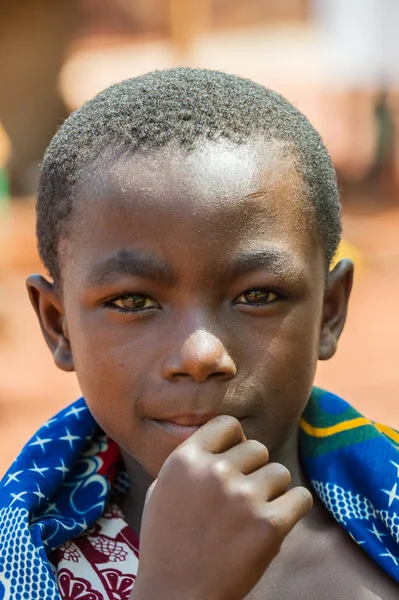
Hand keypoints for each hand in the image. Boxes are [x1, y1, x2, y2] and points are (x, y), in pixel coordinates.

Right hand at [130, 416, 311, 599]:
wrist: (175, 597)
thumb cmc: (166, 544)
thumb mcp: (162, 489)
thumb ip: (190, 462)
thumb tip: (223, 443)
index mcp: (186, 460)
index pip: (228, 425)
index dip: (235, 442)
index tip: (235, 460)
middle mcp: (215, 472)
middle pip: (257, 449)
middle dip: (253, 470)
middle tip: (241, 498)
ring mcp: (243, 497)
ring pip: (280, 472)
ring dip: (272, 491)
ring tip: (254, 515)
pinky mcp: (269, 525)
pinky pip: (300, 497)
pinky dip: (293, 508)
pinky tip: (277, 521)